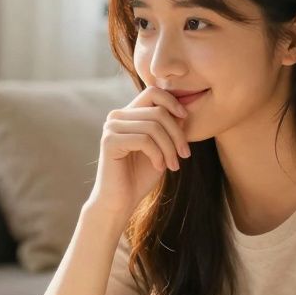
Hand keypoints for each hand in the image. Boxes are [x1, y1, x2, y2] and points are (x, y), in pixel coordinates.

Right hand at [87, 86, 190, 218]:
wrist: (120, 202)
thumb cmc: (140, 177)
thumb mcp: (162, 149)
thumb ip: (169, 128)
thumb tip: (184, 110)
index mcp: (128, 114)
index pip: (153, 93)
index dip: (173, 102)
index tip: (186, 120)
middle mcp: (117, 116)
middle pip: (158, 111)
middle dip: (177, 134)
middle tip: (184, 155)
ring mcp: (111, 127)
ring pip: (153, 126)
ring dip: (169, 148)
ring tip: (173, 165)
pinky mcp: (109, 141)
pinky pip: (144, 139)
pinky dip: (157, 154)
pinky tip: (159, 167)